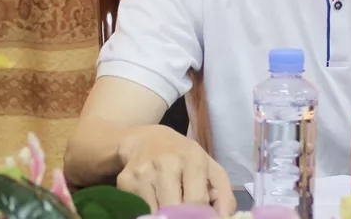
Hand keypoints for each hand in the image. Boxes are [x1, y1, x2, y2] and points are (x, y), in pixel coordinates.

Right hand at [116, 124, 235, 213]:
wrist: (146, 140)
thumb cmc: (184, 158)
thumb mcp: (209, 167)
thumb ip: (223, 193)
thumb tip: (225, 218)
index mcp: (192, 158)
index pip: (197, 201)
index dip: (199, 216)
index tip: (199, 218)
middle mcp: (167, 164)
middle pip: (174, 209)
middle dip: (180, 218)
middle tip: (182, 216)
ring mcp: (144, 173)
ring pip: (155, 213)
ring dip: (162, 216)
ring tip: (169, 210)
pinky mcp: (125, 182)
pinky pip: (138, 209)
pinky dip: (146, 212)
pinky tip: (153, 204)